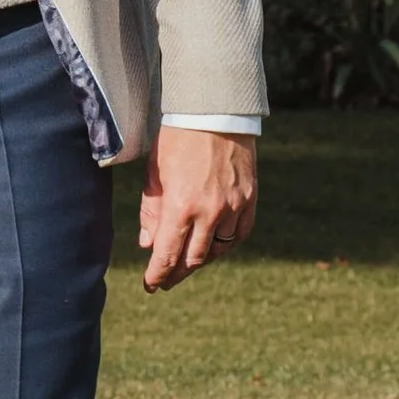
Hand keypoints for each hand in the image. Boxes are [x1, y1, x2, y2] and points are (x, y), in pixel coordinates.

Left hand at [138, 129, 255, 289]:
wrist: (215, 112)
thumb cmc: (177, 138)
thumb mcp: (155, 173)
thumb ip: (151, 211)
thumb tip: (148, 245)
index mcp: (181, 205)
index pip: (167, 254)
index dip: (157, 274)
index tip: (150, 285)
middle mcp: (210, 212)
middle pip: (193, 259)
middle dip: (176, 273)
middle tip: (165, 280)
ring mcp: (233, 208)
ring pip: (217, 251)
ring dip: (199, 261)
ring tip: (185, 264)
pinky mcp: (249, 201)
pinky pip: (238, 236)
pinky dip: (224, 245)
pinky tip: (214, 248)